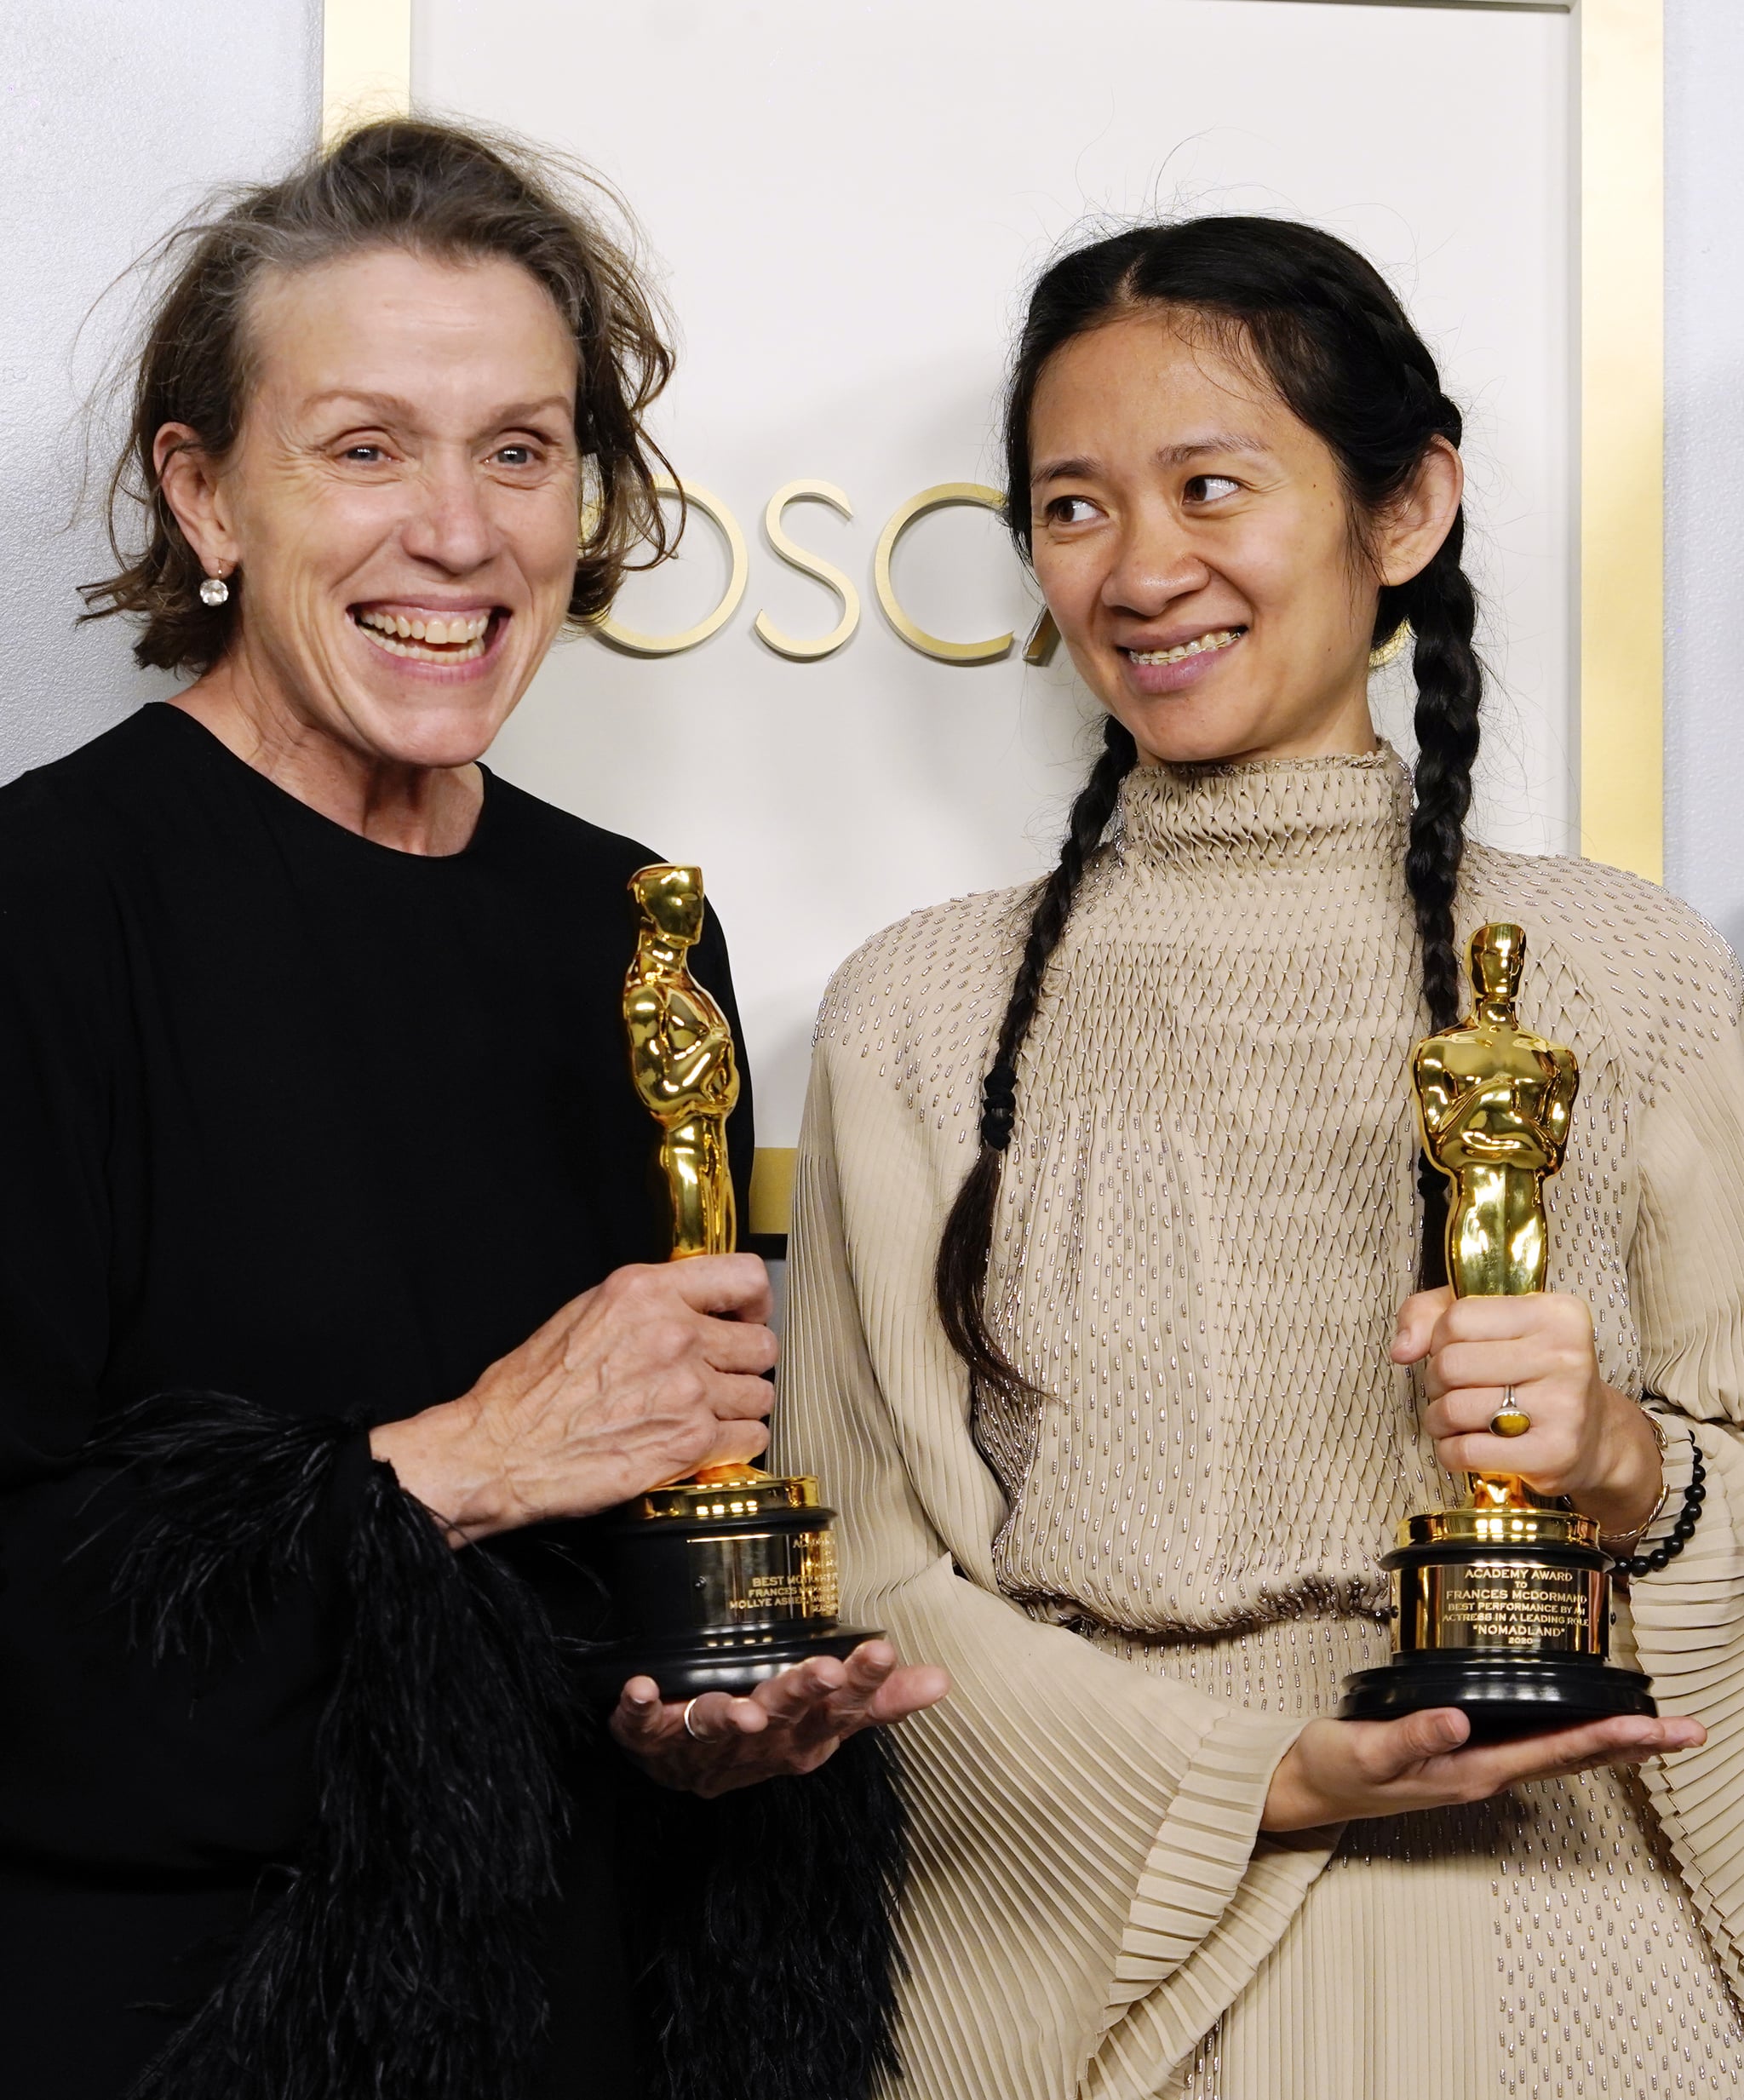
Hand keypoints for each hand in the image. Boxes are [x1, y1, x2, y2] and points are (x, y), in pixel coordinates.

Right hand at [370, 1255, 776, 1540]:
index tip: (749, 1317)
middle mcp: (674, 1334)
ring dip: (739, 1407)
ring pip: (760, 1394)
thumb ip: (649, 1303)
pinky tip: (705, 1443)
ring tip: (706, 1414)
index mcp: (646, 1292)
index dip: (756, 1301)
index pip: (746, 1276)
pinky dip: (734, 1444)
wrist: (501, 1451)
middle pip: (761, 1343)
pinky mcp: (690, 1441)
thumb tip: (695, 1305)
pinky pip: (749, 1437)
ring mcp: (687, 1388)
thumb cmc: (531, 1391)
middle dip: (743, 1364)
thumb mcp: (586, 1313)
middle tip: (718, 1378)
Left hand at [609, 1640, 949, 1797]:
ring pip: (721, 1728)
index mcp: (806, 1735)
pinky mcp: (653, 1739)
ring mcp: (706, 1746)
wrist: (688, 1767)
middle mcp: (759, 1744)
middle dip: (804, 1693)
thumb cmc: (769, 1732)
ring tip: (744, 1709)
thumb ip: (879, 1697)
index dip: (862, 1685)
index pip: (842, 1709)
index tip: (881, 1652)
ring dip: (731, 1718)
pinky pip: (642, 1727)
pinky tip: (638, 1688)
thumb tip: (943, 1679)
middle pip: (785, 1716)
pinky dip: (638, 1710)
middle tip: (825, 1671)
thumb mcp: (828, 1718)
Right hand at [1262, 1706, 1705, 1831]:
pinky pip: (1533, 1743)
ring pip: (1560, 1752)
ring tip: (1657, 1728)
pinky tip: (1579, 1720)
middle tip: (1687, 1731)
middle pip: (1575, 1756)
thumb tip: (1458, 1721)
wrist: (1303, 1790)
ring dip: (1612, 1740)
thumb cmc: (1333, 1770)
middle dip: (1633, 1744)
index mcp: (1471, 1772)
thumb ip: (1411, 1737)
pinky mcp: (1461, 1753)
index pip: (1554, 1751)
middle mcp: (1484, 1773)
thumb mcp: (1365, 1751)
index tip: (1652, 1725)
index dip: (1606, 1735)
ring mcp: (1475, 1767)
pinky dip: (1570, 1731)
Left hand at [1393, 1286, 1663, 1537]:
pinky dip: (1450, 1452)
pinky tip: (1468, 1446)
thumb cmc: (1531, 1371)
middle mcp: (1566, 1355)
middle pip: (1450, 1364)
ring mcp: (1564, 1406)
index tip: (1458, 1351)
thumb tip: (1402, 1350)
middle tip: (1454, 1390)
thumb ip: (1431, 1313)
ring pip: (1453, 1409)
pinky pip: (1466, 1452)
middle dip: (1436, 1382)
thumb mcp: (1490, 1323)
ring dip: (1439, 1419)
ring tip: (1458, 1419)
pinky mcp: (1554, 1453)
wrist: (1596, 1436)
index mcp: (1555, 1312)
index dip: (1440, 1339)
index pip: (1457, 1318)